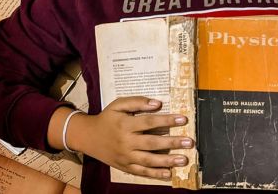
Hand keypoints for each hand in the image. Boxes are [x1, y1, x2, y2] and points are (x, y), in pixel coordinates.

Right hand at [69, 97, 193, 179]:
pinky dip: (155, 174)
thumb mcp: (118, 104)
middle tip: (189, 142)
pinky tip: (168, 173)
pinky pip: (141, 172)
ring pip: (148, 160)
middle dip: (172, 143)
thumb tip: (157, 103)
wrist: (88, 137)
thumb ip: (137, 102)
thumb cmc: (107, 118)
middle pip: (152, 143)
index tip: (183, 119)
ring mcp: (126, 156)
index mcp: (125, 125)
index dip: (167, 121)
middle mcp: (126, 142)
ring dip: (167, 161)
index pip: (149, 122)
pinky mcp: (125, 166)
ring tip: (184, 159)